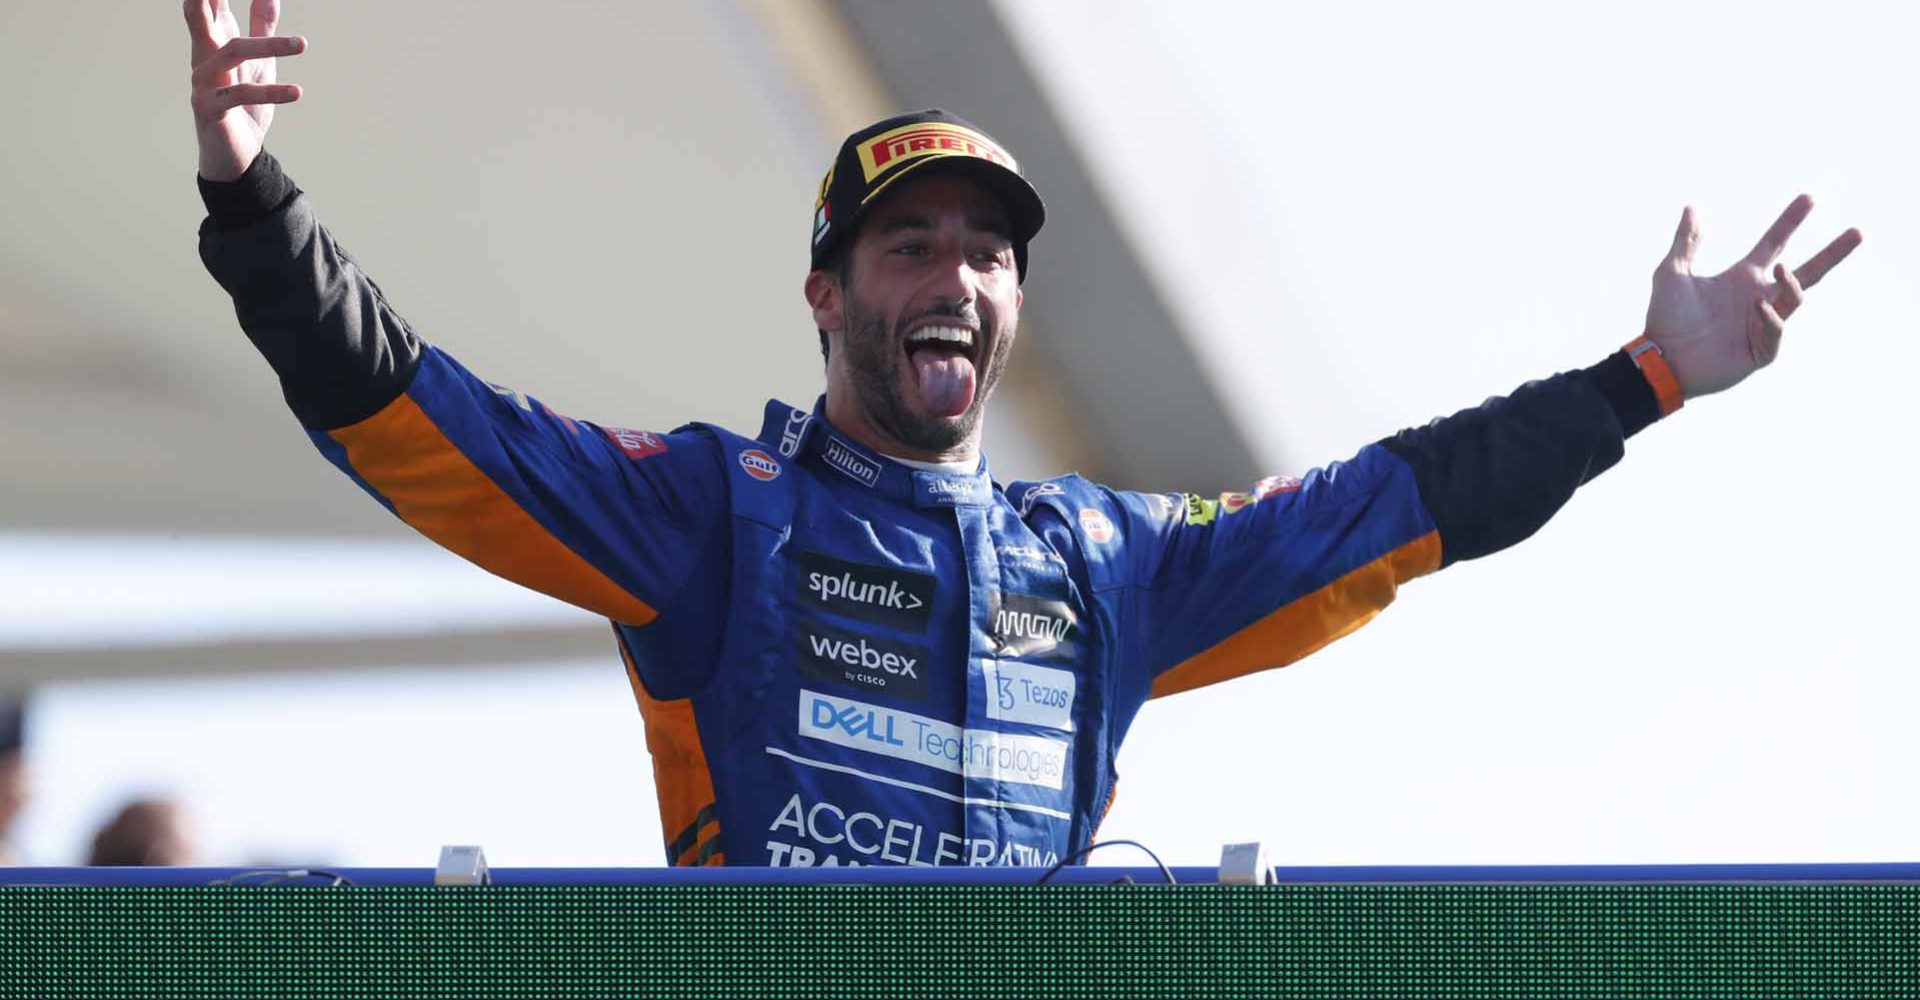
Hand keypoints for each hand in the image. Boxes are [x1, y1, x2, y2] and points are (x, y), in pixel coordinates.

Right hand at [186, 0, 306, 181]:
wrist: (236, 153)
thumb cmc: (245, 104)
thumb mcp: (259, 62)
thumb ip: (262, 28)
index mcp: (212, 41)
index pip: (211, 5)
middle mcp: (202, 56)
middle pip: (198, 16)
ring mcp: (202, 81)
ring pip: (233, 51)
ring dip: (270, 46)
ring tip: (302, 44)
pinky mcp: (209, 107)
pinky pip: (241, 94)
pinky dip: (272, 91)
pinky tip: (297, 91)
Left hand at [1643, 196, 1861, 399]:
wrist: (1660, 359)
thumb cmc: (1666, 319)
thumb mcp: (1673, 273)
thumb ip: (1686, 241)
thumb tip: (1693, 206)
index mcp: (1742, 278)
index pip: (1775, 243)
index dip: (1790, 221)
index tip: (1809, 198)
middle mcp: (1759, 297)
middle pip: (1806, 272)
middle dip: (1832, 253)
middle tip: (1858, 232)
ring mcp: (1763, 324)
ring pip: (1795, 299)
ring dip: (1792, 283)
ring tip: (1781, 269)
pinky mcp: (1761, 350)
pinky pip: (1776, 330)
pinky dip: (1770, 317)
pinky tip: (1758, 307)